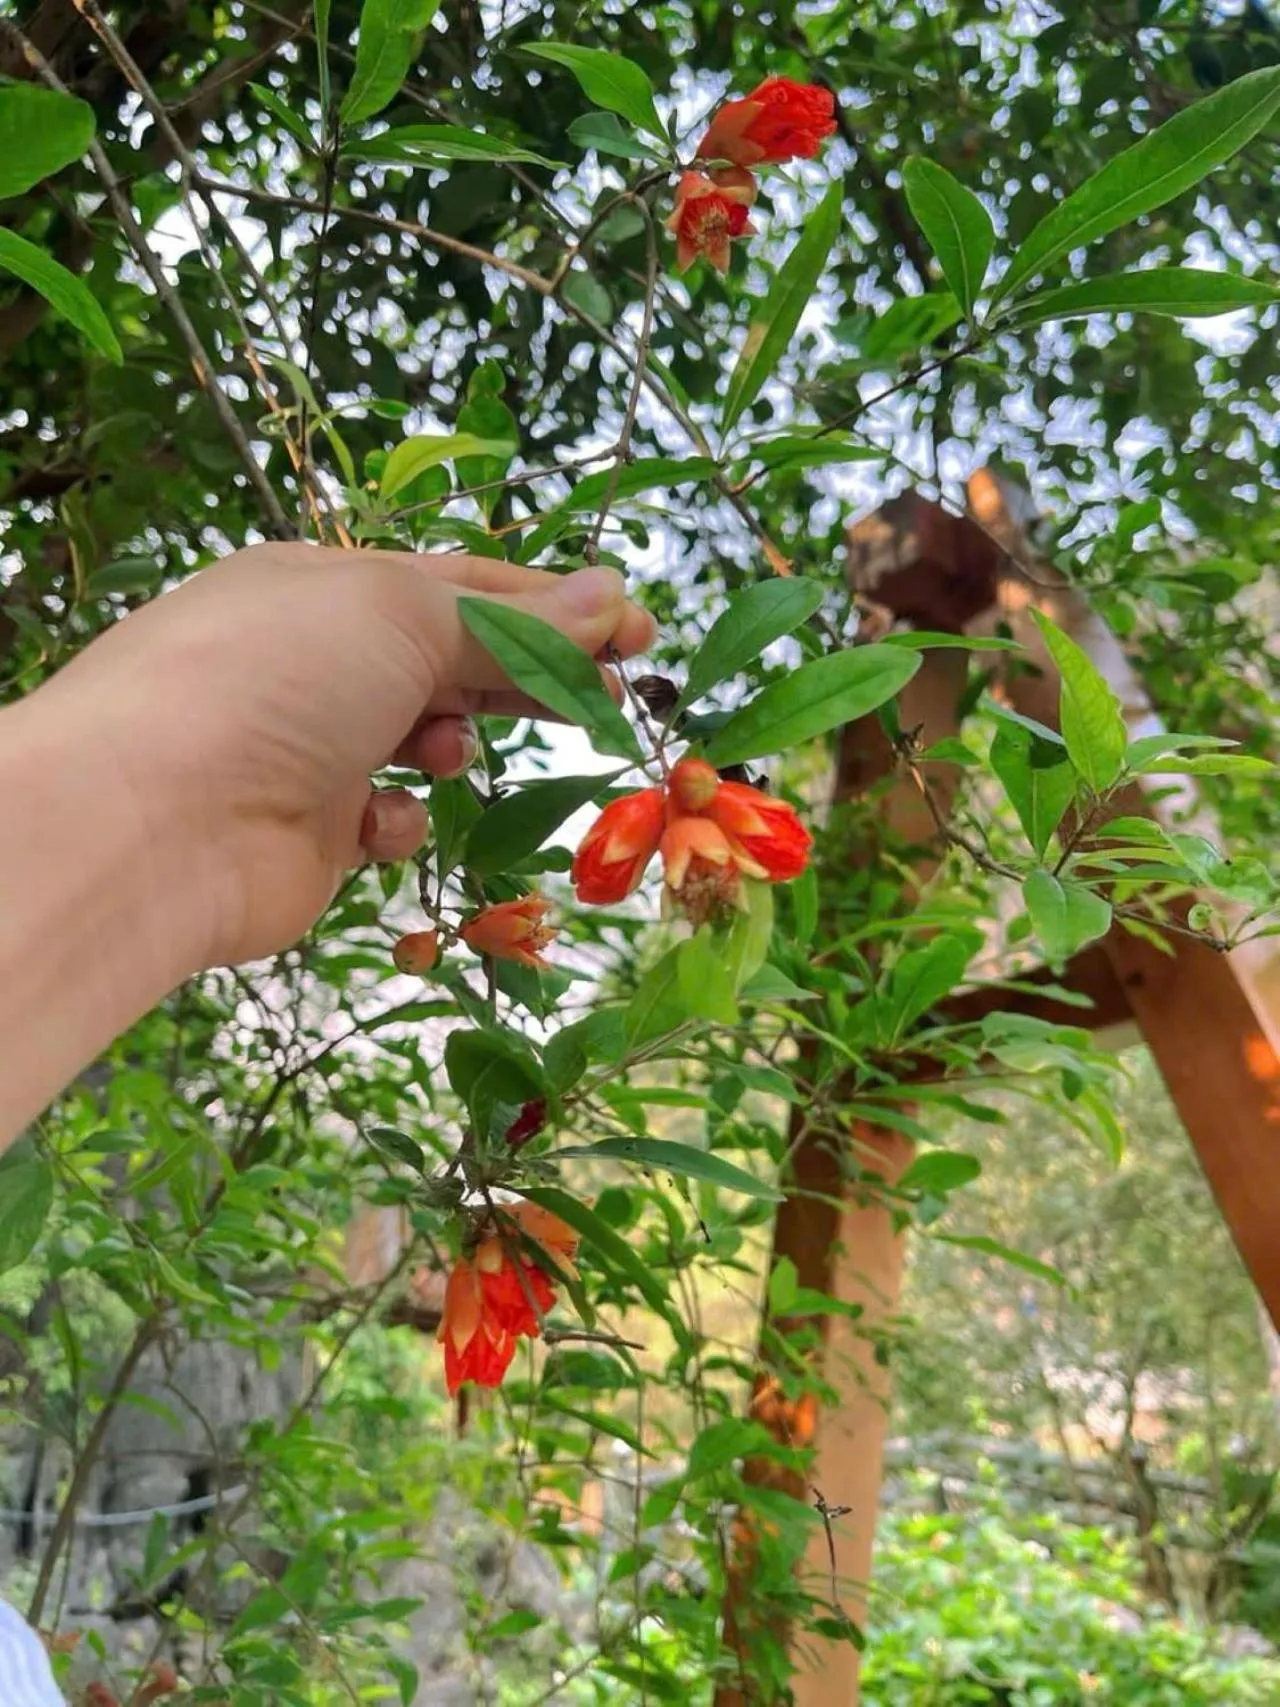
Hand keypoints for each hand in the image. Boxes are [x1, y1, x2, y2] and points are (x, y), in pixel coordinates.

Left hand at [40, 545, 654, 966]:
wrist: (159, 820)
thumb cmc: (279, 679)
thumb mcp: (405, 617)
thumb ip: (515, 621)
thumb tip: (613, 598)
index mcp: (326, 583)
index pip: (461, 584)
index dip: (553, 605)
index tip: (636, 630)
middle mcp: (314, 659)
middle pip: (448, 659)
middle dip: (522, 673)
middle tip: (606, 693)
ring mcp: (309, 746)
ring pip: (421, 738)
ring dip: (447, 741)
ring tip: (443, 750)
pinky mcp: (309, 832)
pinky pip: (385, 818)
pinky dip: (393, 820)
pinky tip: (374, 820)